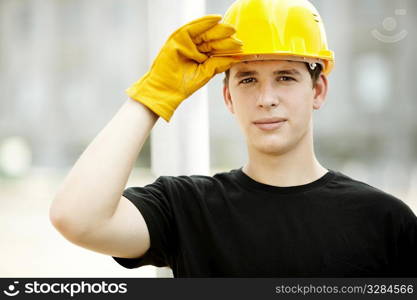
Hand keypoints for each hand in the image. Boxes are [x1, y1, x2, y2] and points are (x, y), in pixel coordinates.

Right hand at [126, 15, 242, 121]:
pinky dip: (205, 22)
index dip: (228, 46)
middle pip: (212, 39)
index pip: (216, 48)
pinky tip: (217, 20)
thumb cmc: (183, 84)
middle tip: (237, 35)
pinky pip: (194, 27)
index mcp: (200, 57)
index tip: (241, 46)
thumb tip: (234, 58)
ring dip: (218, 29)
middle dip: (225, 36)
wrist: (166, 89)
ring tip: (230, 28)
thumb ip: (218, 64)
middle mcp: (194, 48)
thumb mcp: (205, 73)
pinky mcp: (178, 37)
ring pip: (205, 32)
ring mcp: (186, 42)